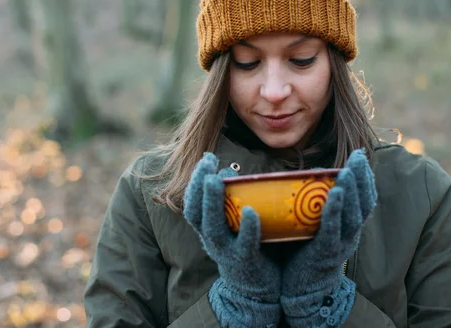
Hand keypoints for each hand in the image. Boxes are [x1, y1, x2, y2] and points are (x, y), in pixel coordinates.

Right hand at [183, 152, 280, 301]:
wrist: (257, 292)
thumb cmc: (247, 249)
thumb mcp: (234, 223)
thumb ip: (232, 199)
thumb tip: (229, 170)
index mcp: (208, 229)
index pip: (193, 202)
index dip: (195, 180)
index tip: (207, 157)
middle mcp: (211, 239)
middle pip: (195, 211)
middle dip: (198, 184)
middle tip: (207, 161)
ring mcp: (226, 251)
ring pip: (212, 226)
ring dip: (212, 201)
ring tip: (215, 179)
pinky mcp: (245, 262)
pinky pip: (244, 243)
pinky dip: (246, 227)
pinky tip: (250, 211)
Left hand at [281, 149, 376, 326]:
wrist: (301, 292)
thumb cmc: (305, 253)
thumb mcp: (316, 225)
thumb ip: (316, 203)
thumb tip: (310, 174)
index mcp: (349, 227)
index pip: (364, 199)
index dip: (365, 178)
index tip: (361, 157)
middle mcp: (350, 234)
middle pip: (363, 203)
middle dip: (362, 178)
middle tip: (359, 156)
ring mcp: (340, 244)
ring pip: (352, 215)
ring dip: (351, 191)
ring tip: (349, 170)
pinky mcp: (325, 253)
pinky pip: (333, 229)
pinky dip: (335, 210)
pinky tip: (335, 194)